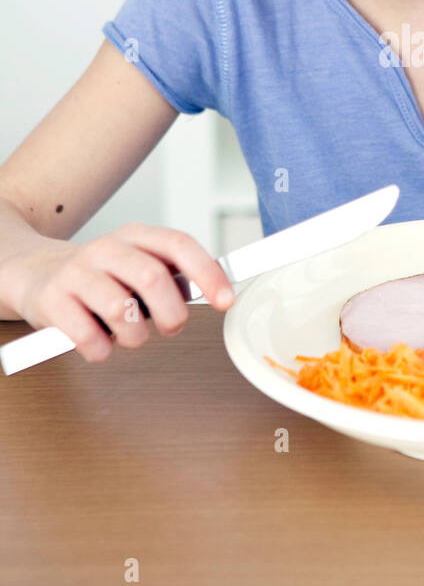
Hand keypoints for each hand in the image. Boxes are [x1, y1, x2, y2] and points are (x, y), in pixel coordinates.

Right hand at [10, 224, 235, 361]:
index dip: (207, 272)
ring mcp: (76, 272)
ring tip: (127, 333)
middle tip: (170, 327)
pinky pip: (88, 338)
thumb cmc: (103, 278)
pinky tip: (99, 341)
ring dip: (134, 336)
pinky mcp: (52, 300)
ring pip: (120, 310)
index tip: (225, 301)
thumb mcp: (139, 265)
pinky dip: (102, 349)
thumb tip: (219, 292)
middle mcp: (106, 248)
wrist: (37, 274)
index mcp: (135, 236)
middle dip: (172, 314)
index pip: (179, 244)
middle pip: (152, 277)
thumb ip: (174, 275)